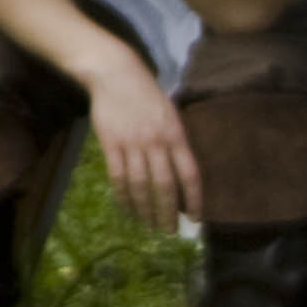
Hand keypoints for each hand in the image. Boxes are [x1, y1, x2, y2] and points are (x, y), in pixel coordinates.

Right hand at [83, 52, 202, 231]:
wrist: (116, 74)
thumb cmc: (148, 95)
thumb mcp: (172, 115)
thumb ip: (177, 143)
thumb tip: (182, 176)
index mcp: (177, 135)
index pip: (190, 174)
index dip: (194, 199)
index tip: (196, 219)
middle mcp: (156, 142)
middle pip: (164, 186)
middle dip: (168, 213)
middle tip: (170, 232)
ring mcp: (132, 144)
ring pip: (140, 186)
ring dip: (145, 210)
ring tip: (149, 226)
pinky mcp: (110, 144)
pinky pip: (118, 177)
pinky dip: (123, 197)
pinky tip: (128, 210)